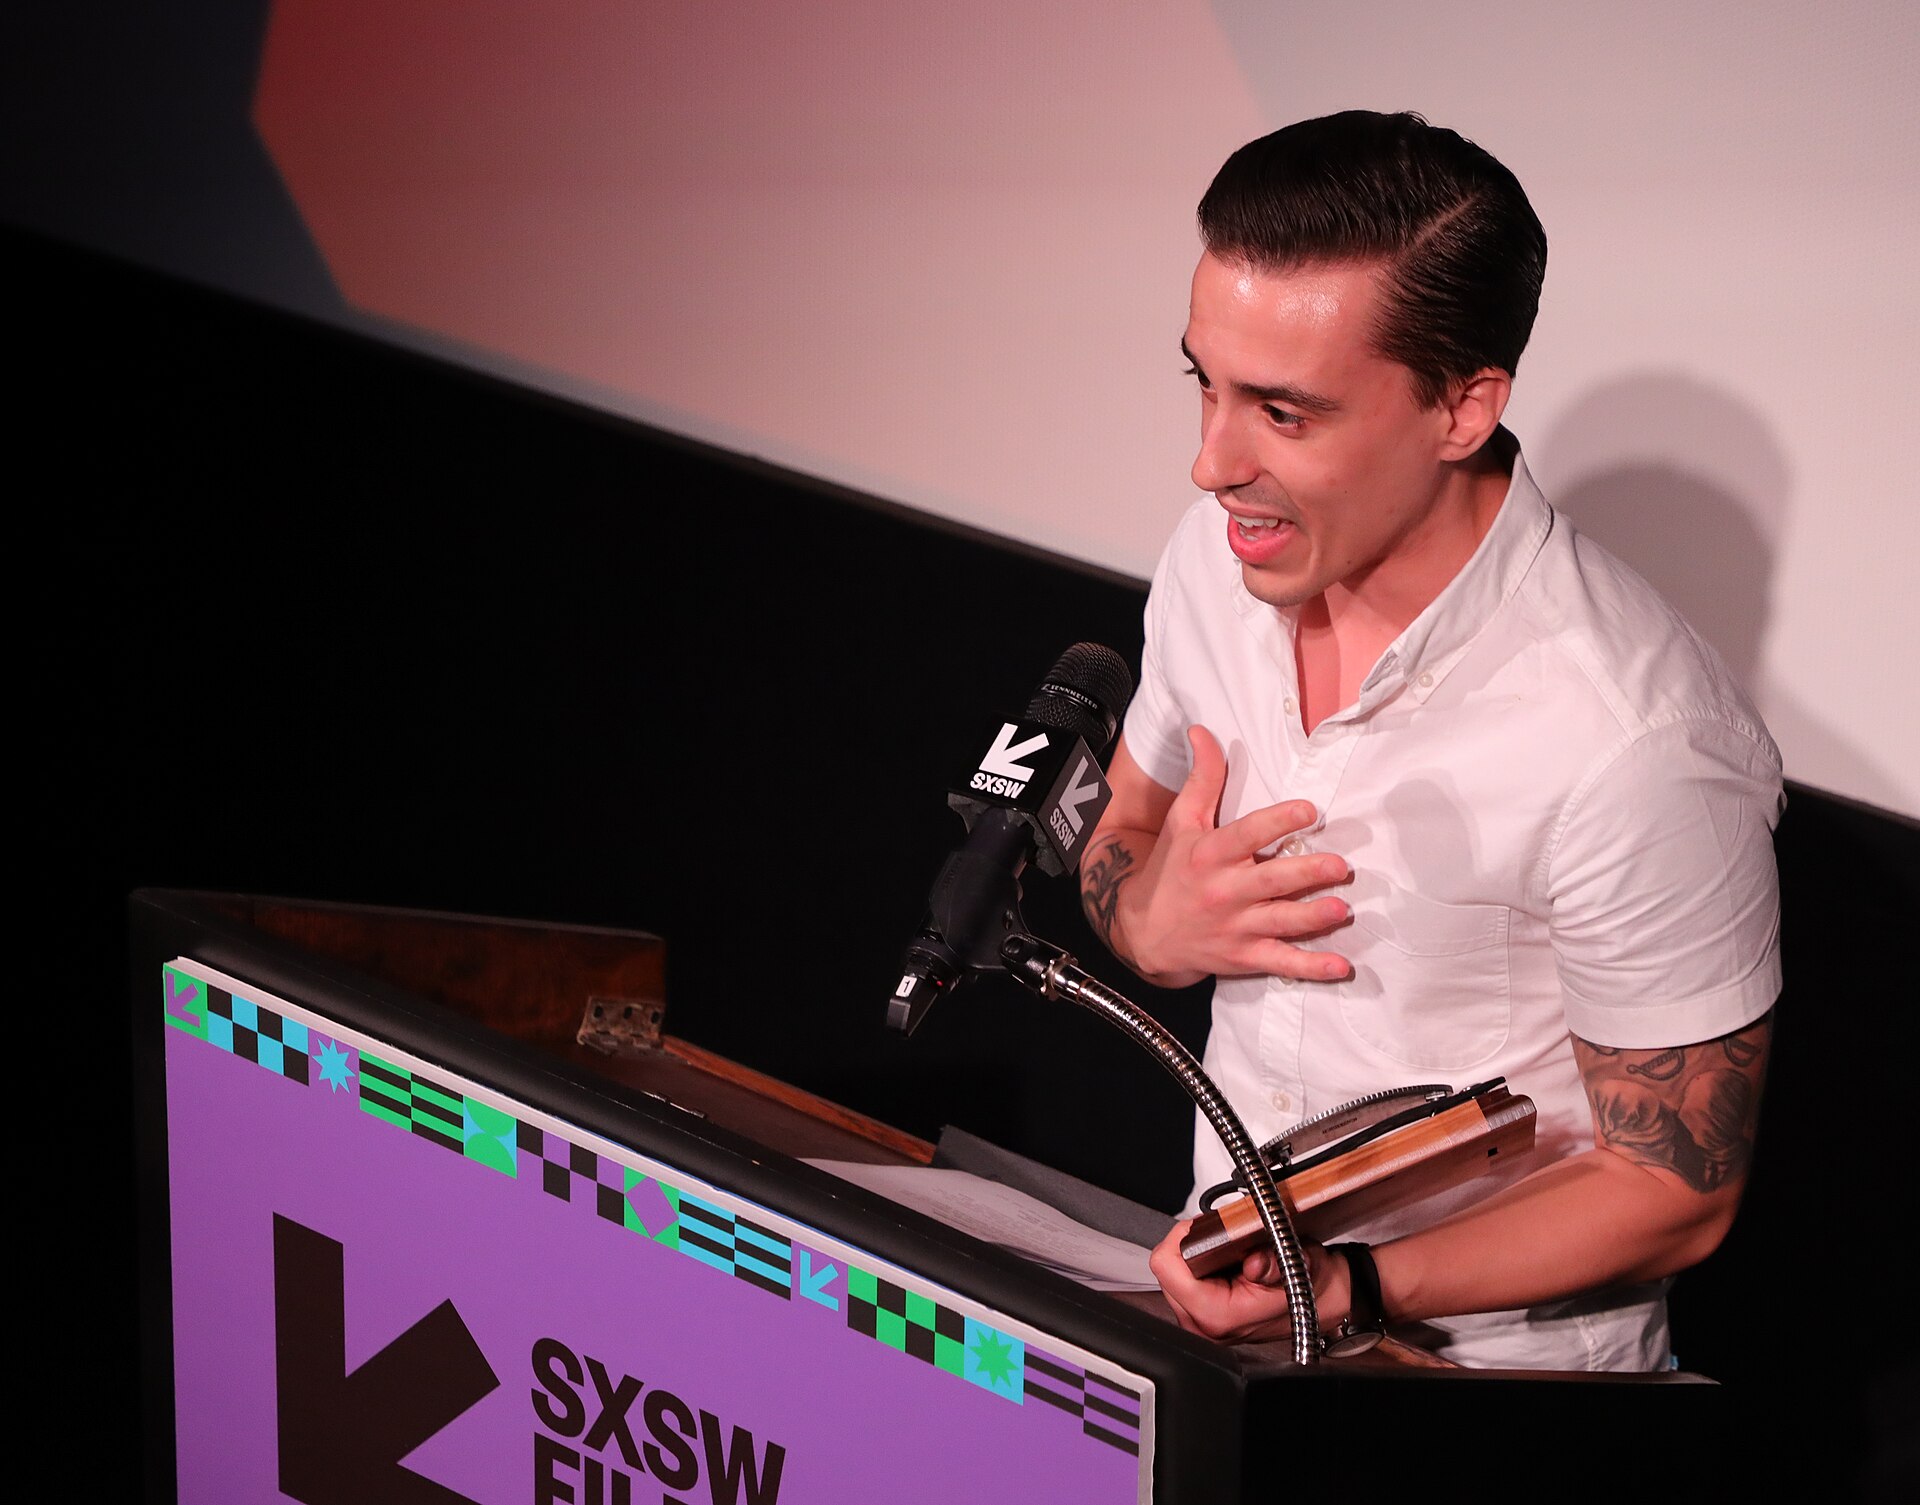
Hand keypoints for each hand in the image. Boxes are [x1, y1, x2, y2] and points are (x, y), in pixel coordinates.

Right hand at [1115, 726, 1352, 986]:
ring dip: (1314, 918)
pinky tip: (1340, 967)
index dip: (1279, 821)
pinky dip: (1310, 968)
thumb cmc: (1171, 869)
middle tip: (1340, 865)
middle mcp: (1224, 891)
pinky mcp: (1243, 957)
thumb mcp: (1182, 822)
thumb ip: (1202, 778)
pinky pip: (1281, 964)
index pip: (1247, 834)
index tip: (1310, 810)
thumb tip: (1203, 730)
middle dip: (1307, 873)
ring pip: (1280, 923)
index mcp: (1210, 854)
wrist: (1145, 931)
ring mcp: (1235, 927)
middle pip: (1271, 881)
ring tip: (1342, 909)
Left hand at [1149, 1218, 1344, 1343]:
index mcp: (1217, 1316)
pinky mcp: (1200, 1319)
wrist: (1323, 1304)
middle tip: (1223, 1243)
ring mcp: (1199, 1324)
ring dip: (1197, 1257)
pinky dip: (1200, 1267)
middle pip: (1166, 1268)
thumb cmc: (1309, 1286)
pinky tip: (1225, 1267)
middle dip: (1192, 1247)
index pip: (1165, 1265)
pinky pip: (1183, 1281)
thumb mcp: (1296, 1264)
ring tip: (1228, 1256)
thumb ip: (1273, 1264)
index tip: (1207, 1229)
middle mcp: (1202, 1325)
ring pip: (1172, 1273)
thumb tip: (1254, 1263)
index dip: (1184, 1237)